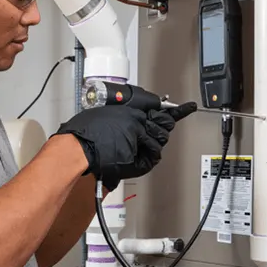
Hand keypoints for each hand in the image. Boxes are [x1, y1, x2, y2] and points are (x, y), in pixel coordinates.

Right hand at [54, 102, 197, 190]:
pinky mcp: (140, 151)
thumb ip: (118, 118)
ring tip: (129, 150)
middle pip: (162, 126)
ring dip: (149, 147)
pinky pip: (153, 156)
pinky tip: (132, 157)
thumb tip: (121, 123)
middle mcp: (137, 120)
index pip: (157, 108)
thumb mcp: (102, 115)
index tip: (187, 107)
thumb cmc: (83, 134)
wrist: (78, 147)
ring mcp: (140, 135)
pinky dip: (146, 159)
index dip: (174, 111)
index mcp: (128, 110)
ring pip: (159, 141)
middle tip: (142, 139)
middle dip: (157, 133)